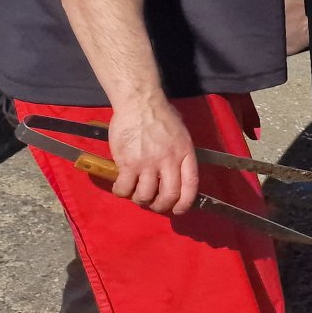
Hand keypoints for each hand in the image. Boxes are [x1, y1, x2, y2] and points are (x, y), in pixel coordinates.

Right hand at [107, 99, 196, 215]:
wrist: (140, 102)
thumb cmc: (161, 114)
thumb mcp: (180, 133)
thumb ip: (180, 152)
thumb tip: (177, 170)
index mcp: (185, 153)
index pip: (190, 185)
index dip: (185, 203)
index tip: (179, 210)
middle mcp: (169, 161)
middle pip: (169, 195)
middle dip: (161, 206)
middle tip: (154, 205)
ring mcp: (148, 164)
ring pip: (145, 195)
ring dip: (140, 199)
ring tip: (136, 193)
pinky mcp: (128, 164)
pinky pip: (125, 188)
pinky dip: (122, 192)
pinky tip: (121, 187)